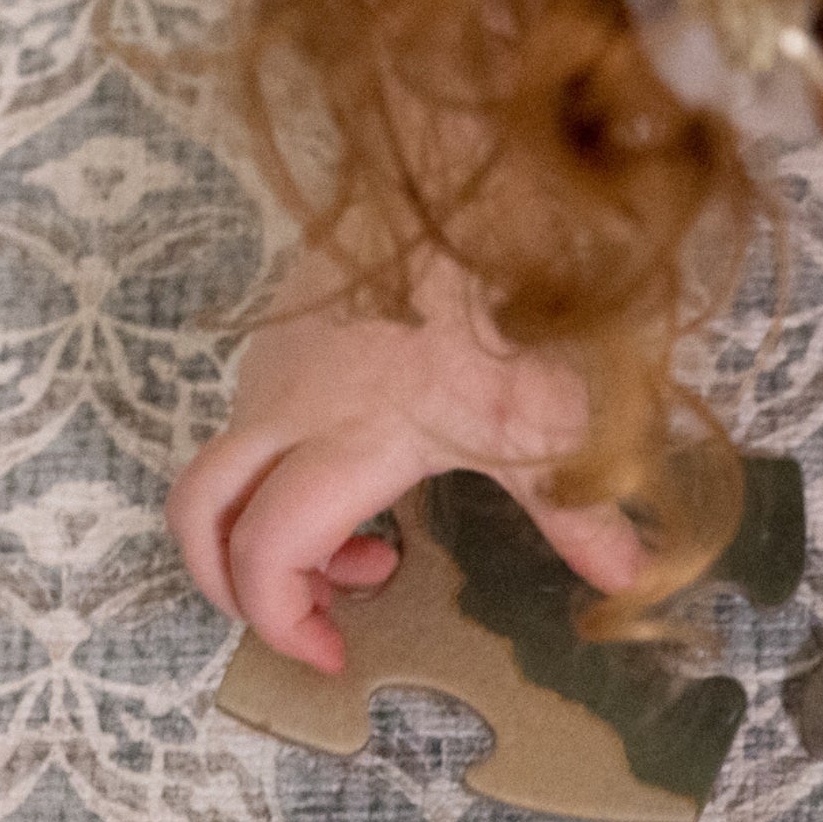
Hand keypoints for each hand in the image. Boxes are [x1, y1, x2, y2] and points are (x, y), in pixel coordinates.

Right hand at [173, 252, 646, 667]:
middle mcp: (289, 403)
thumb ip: (581, 514)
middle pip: (196, 514)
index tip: (338, 653)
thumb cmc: (515, 296)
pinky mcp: (283, 329)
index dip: (284, 622)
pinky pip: (252, 421)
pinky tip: (366, 469)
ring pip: (224, 466)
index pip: (267, 553)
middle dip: (229, 585)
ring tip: (371, 545)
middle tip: (307, 616)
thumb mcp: (559, 419)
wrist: (474, 168)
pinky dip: (284, 473)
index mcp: (348, 439)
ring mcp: (276, 361)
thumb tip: (625, 582)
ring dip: (272, 527)